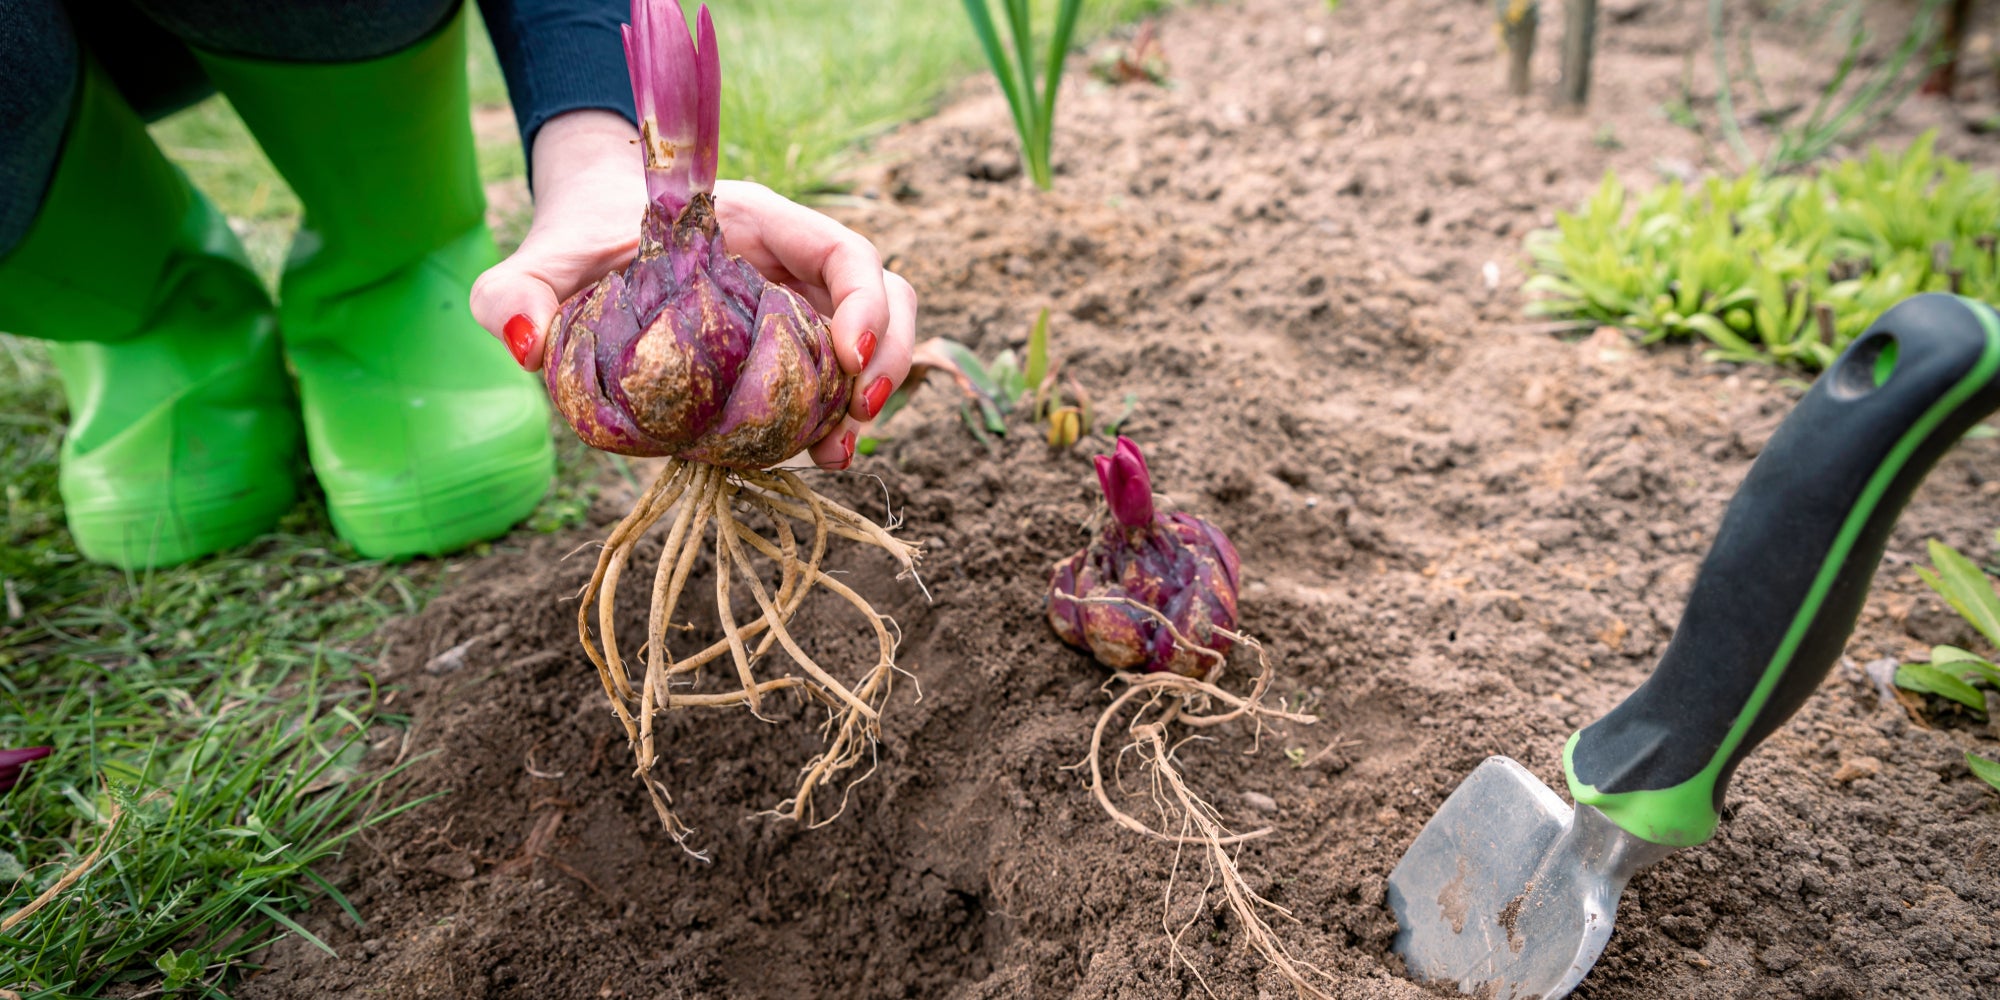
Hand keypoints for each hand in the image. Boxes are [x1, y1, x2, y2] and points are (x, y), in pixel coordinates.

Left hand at [469, 111, 916, 470]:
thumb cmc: (575, 245)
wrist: (589, 251)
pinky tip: (814, 459)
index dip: (865, 300)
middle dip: (890, 357)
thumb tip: (523, 344)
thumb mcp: (537, 263)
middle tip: (858, 416)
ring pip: (871, 343)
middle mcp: (791, 265)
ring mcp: (795, 310)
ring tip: (839, 453)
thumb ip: (514, 291)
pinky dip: (834, 421)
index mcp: (755, 223)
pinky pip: (830, 384)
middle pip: (884, 296)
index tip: (849, 353)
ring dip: (870, 399)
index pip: (842, 250)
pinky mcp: (784, 356)